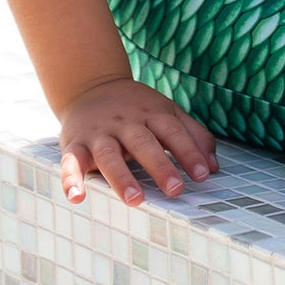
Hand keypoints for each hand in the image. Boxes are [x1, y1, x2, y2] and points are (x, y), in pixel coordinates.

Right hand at [57, 76, 219, 205]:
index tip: (204, 174)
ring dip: (122, 177)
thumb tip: (214, 166)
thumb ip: (193, 135)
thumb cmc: (137, 107)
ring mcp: (99, 133)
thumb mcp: (167, 112)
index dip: (190, 153)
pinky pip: (70, 162)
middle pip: (144, 143)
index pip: (174, 132)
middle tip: (176, 189)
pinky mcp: (74, 144)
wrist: (91, 85)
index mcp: (152, 114)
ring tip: (135, 199)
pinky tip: (77, 197)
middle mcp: (126, 123)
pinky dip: (71, 179)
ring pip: (110, 155)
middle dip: (161, 166)